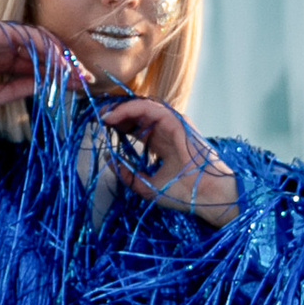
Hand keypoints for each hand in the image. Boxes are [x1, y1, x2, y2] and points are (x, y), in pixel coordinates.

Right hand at [0, 22, 89, 113]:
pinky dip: (49, 49)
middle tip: (87, 80)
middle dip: (67, 67)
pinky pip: (32, 38)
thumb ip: (18, 90)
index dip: (57, 77)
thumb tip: (43, 88)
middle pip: (44, 54)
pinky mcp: (2, 30)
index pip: (36, 67)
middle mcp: (5, 46)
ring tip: (78, 74)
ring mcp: (4, 36)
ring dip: (62, 59)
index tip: (77, 88)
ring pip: (42, 44)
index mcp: (1, 60)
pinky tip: (62, 64)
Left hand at [98, 91, 237, 228]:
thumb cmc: (182, 193)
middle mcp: (168, 131)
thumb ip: (128, 174)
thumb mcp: (147, 185)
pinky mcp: (178, 121)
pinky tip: (115, 116)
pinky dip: (131, 109)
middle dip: (117, 114)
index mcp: (164, 144)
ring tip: (103, 115)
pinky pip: (150, 108)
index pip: (138, 128)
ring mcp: (174, 124)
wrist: (206, 196)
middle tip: (97, 118)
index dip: (119, 125)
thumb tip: (109, 159)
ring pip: (143, 108)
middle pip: (139, 115)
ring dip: (121, 109)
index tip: (101, 127)